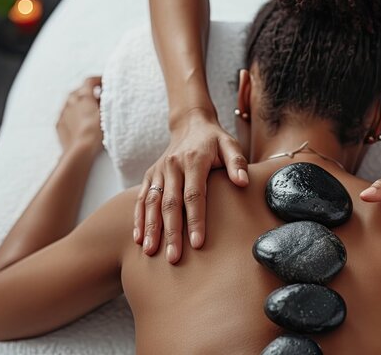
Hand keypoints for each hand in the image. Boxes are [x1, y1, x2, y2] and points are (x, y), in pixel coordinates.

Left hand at [56, 77, 103, 154]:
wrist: (80, 150)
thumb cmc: (95, 132)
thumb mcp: (107, 114)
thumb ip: (107, 102)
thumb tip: (108, 95)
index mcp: (83, 96)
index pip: (89, 81)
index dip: (98, 80)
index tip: (104, 82)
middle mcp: (71, 101)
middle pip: (80, 91)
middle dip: (89, 93)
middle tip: (99, 99)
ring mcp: (63, 113)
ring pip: (72, 103)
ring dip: (81, 104)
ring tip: (90, 112)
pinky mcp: (60, 124)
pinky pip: (67, 115)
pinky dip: (74, 116)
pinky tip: (81, 123)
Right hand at [133, 109, 248, 263]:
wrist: (190, 124)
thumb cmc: (214, 139)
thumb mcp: (230, 144)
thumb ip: (237, 163)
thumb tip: (243, 182)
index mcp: (193, 161)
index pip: (194, 195)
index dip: (195, 220)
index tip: (198, 243)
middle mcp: (172, 166)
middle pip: (170, 204)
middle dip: (171, 232)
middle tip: (173, 257)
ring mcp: (158, 171)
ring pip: (151, 203)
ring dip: (151, 228)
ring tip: (151, 252)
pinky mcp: (149, 175)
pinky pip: (140, 198)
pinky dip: (138, 218)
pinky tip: (139, 238)